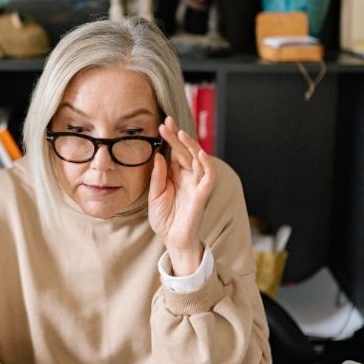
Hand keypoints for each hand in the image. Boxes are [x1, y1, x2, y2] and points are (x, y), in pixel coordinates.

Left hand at [148, 116, 214, 275]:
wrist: (172, 240)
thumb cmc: (164, 219)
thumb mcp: (154, 195)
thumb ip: (158, 176)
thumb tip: (159, 156)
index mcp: (176, 176)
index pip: (175, 152)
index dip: (170, 138)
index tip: (161, 125)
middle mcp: (188, 177)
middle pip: (185, 152)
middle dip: (177, 136)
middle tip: (167, 122)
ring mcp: (196, 184)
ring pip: (198, 159)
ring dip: (191, 145)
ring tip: (180, 133)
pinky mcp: (202, 194)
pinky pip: (208, 177)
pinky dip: (206, 165)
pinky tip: (200, 153)